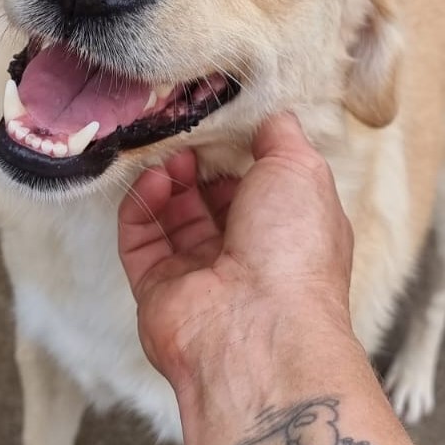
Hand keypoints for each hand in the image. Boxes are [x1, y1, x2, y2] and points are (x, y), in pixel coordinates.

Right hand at [117, 112, 354, 392]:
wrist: (258, 327)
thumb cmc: (293, 245)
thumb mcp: (302, 170)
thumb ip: (283, 136)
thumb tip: (272, 117)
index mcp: (287, 230)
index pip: (258, 184)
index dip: (239, 153)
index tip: (222, 126)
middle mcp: (246, 254)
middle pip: (212, 199)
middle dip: (200, 164)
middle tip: (191, 140)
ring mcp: (200, 273)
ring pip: (174, 216)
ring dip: (170, 180)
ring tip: (173, 159)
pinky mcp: (159, 289)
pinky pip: (141, 241)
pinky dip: (142, 207)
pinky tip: (154, 181)